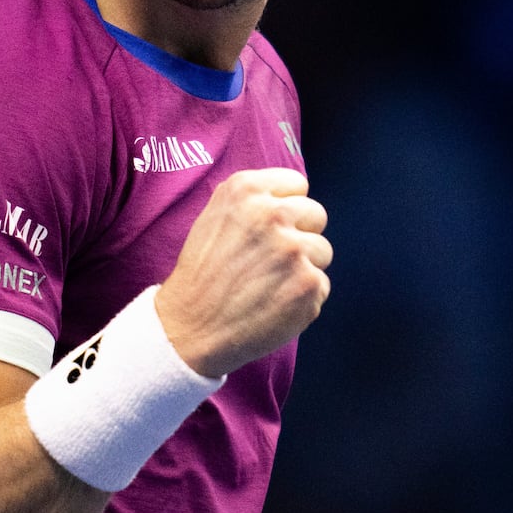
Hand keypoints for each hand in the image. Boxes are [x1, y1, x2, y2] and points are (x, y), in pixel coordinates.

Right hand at [154, 167, 331, 376]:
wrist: (190, 328)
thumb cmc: (202, 274)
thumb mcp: (214, 216)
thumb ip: (254, 200)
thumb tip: (291, 197)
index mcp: (247, 190)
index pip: (297, 184)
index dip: (287, 208)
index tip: (272, 229)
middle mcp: (273, 214)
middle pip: (317, 215)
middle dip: (301, 235)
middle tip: (272, 261)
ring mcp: (294, 249)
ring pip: (322, 251)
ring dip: (303, 268)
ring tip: (270, 284)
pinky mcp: (308, 284)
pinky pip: (322, 284)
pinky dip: (304, 298)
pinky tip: (275, 304)